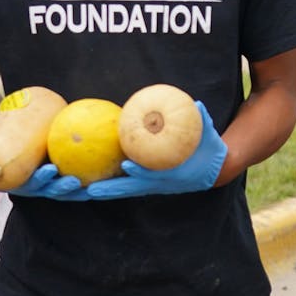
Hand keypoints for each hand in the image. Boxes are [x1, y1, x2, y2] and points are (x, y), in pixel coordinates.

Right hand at [0, 122, 88, 200]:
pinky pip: (77, 186)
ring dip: (78, 191)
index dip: (41, 179)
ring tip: (90, 184)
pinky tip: (102, 176)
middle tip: (72, 179)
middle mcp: (35, 188)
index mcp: (19, 183)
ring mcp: (48, 187)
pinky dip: (89, 184)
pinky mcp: (61, 183)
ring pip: (66, 192)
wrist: (5, 156)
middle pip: (51, 191)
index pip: (31, 184)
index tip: (49, 169)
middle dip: (61, 187)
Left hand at [86, 102, 227, 199]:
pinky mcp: (147, 184)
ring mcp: (151, 185)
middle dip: (111, 190)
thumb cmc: (208, 151)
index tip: (127, 165)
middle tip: (91, 190)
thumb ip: (203, 121)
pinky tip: (91, 183)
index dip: (141, 171)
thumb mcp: (208, 136)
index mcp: (173, 174)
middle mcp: (159, 183)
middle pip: (131, 188)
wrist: (212, 171)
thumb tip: (196, 104)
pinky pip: (125, 185)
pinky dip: (110, 185)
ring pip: (124, 190)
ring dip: (105, 191)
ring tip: (82, 191)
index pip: (154, 174)